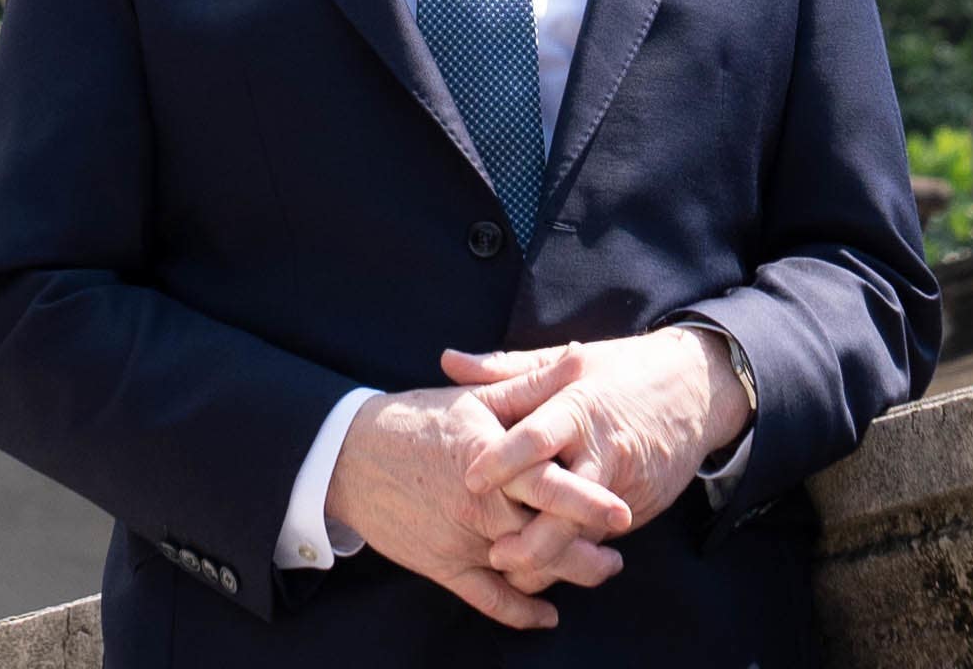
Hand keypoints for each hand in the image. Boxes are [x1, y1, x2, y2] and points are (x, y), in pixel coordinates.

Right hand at [325, 351, 614, 625]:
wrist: (350, 455)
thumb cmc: (418, 421)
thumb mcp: (476, 398)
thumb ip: (533, 383)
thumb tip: (582, 358)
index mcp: (489, 461)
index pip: (546, 485)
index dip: (586, 501)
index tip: (623, 512)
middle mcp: (478, 507)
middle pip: (543, 537)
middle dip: (586, 551)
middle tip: (618, 553)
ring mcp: (461, 541)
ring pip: (523, 571)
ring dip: (565, 576)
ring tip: (599, 570)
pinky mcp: (443, 567)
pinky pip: (487, 599)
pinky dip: (519, 612)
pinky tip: (547, 615)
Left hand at [447, 326, 747, 575]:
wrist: (698, 389)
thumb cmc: (620, 371)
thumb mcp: (565, 361)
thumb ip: (505, 369)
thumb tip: (447, 362)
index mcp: (578, 407)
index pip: (536, 437)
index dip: (502, 460)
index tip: (469, 479)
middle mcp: (602, 448)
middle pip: (565, 501)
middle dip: (533, 536)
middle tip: (495, 555)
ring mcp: (624, 482)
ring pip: (585, 531)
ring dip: (552, 557)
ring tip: (515, 573)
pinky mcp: (640, 505)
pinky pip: (602, 537)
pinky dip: (576, 555)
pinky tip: (549, 570)